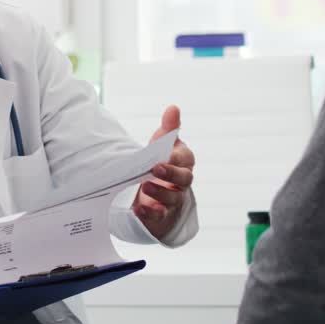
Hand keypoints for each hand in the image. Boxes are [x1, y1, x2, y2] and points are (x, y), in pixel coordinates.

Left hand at [132, 105, 194, 239]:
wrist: (154, 194)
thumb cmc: (161, 164)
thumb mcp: (162, 146)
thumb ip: (168, 130)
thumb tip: (173, 108)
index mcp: (183, 162)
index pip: (186, 159)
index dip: (177, 156)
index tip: (164, 153)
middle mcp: (181, 182)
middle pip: (184, 179)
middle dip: (171, 174)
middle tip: (155, 168)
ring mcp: (173, 199)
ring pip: (173, 198)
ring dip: (160, 193)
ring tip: (145, 186)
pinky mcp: (162, 214)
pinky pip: (159, 216)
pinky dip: (150, 213)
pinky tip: (138, 209)